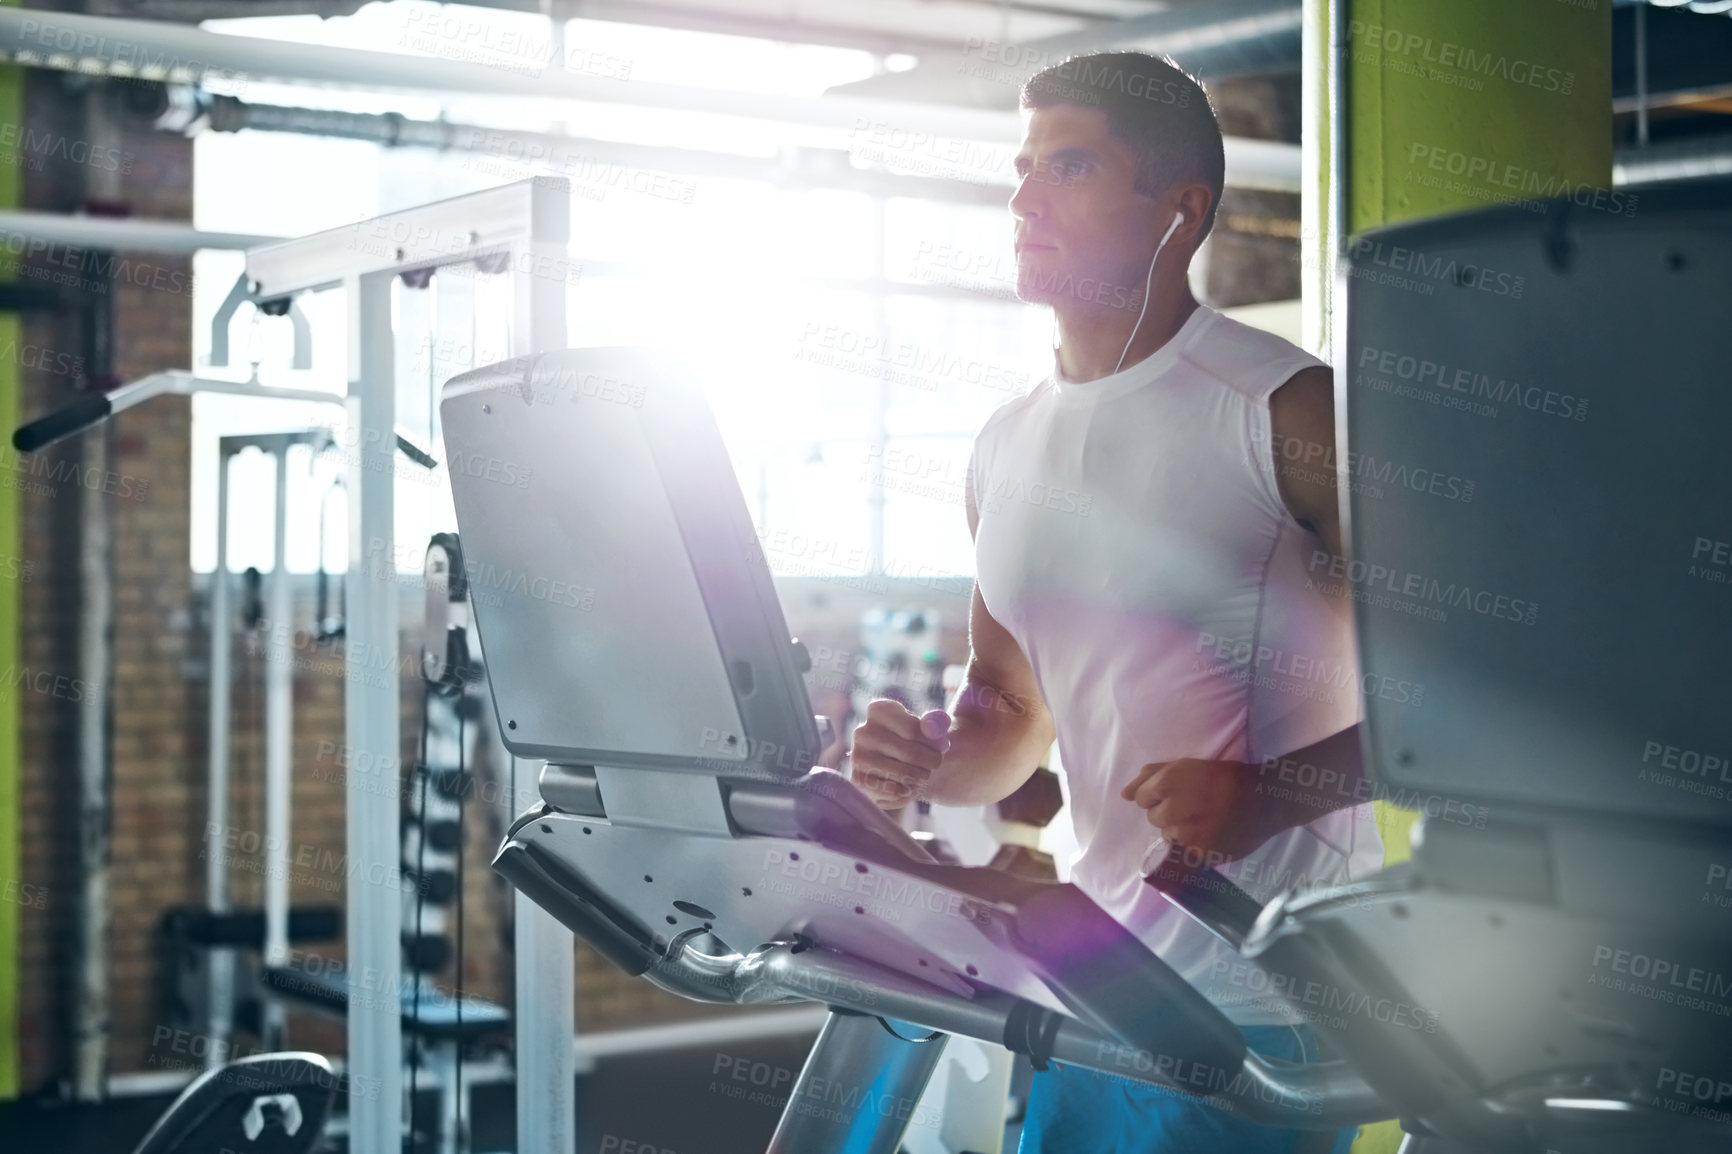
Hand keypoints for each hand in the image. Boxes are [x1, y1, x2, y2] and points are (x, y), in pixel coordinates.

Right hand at [850, 700, 949, 808]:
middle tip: (936, 764)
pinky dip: (908, 792)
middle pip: (910, 753)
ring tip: (922, 775)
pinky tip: (908, 786)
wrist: (897, 764)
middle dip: (931, 762)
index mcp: (879, 711)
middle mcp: (863, 731)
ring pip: (904, 773)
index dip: (933, 742)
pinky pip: (894, 791)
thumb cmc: (915, 741)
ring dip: (921, 778)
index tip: (941, 746)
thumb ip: (936, 723)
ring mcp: (858, 756)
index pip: (913, 729)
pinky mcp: (858, 780)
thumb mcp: (929, 727)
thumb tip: (931, 727)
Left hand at [1120, 757, 1271, 863]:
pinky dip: (1193, 844)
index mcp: (1168, 782)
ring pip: (1167, 835)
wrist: (1264, 800)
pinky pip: (1183, 851)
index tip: (1177, 793)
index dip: (1157, 795)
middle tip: (1193, 806)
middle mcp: (1173, 809)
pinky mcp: (1198, 854)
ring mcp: (1185, 834)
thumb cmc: (1225, 778)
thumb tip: (1124, 794)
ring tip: (1204, 819)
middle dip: (1168, 812)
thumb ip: (1152, 775)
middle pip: (1153, 817)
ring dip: (1180, 829)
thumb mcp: (1188, 765)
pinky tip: (1210, 832)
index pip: (1140, 797)